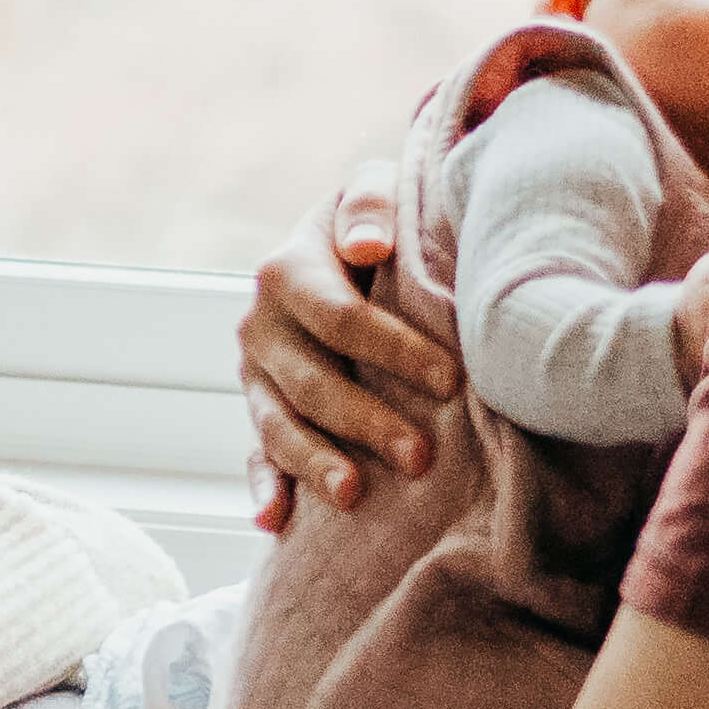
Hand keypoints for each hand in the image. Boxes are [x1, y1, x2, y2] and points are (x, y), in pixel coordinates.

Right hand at [239, 159, 459, 517]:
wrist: (344, 242)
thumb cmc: (374, 219)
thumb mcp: (372, 186)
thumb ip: (369, 201)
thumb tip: (366, 246)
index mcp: (286, 271)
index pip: (339, 317)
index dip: (394, 350)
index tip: (452, 379)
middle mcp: (261, 327)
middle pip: (312, 383)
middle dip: (365, 422)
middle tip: (421, 457)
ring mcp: (257, 375)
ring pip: (278, 426)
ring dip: (315, 463)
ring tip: (354, 497)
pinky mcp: (261, 410)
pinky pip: (256, 454)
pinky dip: (262, 488)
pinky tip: (275, 522)